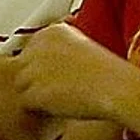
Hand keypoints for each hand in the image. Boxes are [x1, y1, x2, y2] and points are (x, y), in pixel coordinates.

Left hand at [11, 23, 133, 123]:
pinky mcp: (33, 89)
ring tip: (64, 97)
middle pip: (23, 69)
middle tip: (63, 90)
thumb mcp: (84, 48)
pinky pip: (27, 103)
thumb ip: (60, 50)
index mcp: (51, 31)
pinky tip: (62, 105)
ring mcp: (33, 67)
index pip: (31, 52)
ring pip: (23, 86)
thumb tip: (47, 65)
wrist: (116, 88)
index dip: (45, 69)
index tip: (63, 76)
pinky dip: (41, 108)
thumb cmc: (108, 74)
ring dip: (38, 95)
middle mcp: (38, 45)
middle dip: (37, 81)